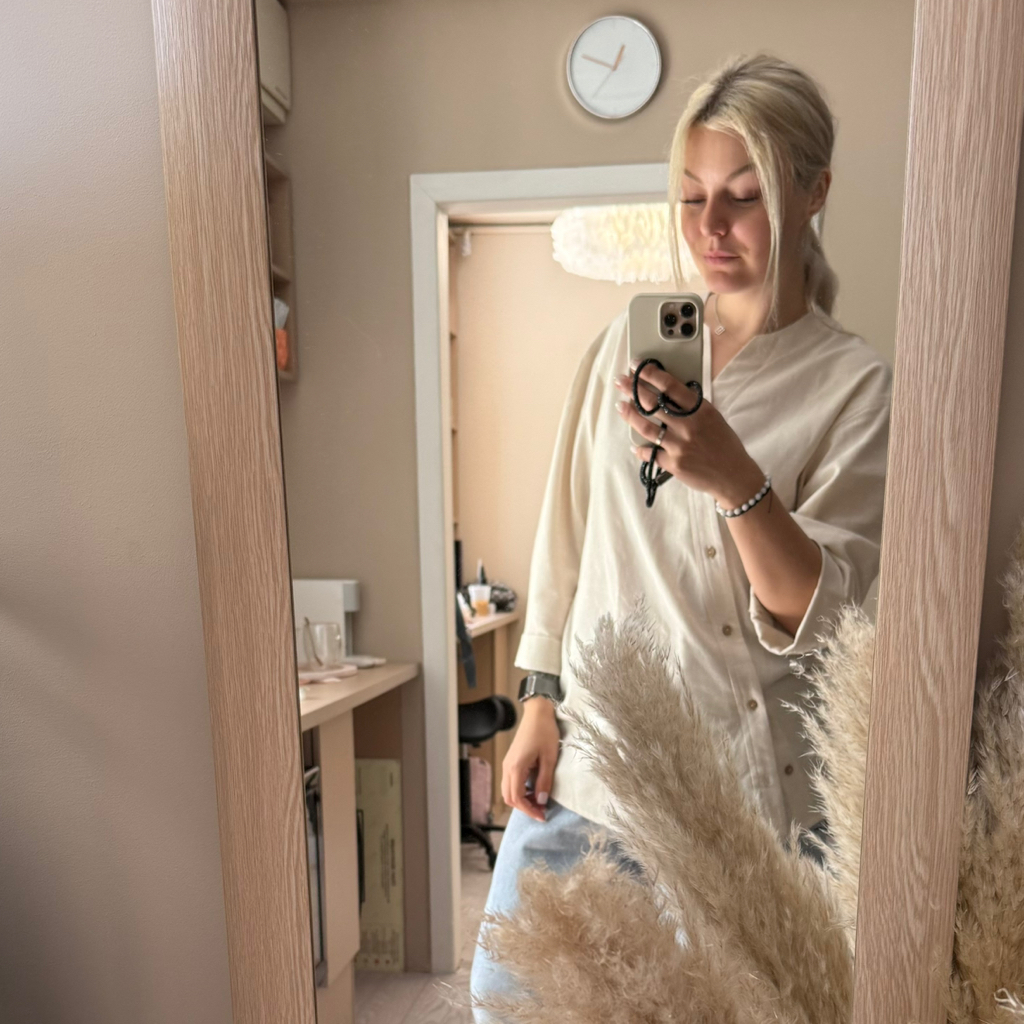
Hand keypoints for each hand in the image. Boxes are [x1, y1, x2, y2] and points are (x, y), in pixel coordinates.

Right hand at [501, 697, 559, 822]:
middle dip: (525, 808)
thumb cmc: (545, 732)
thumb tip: (542, 801)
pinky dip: (520, 790)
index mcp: (516, 767)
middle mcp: (508, 767)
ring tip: (539, 801)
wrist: (537, 712)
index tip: (543, 816)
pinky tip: (534, 789)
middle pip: (509, 797)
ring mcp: (508, 763)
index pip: (517, 798)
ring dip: (522, 800)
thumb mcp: (549, 758)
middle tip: (542, 811)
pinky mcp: (511, 760)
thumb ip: (544, 781)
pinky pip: (511, 782)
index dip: (529, 810)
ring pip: (508, 790)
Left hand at [614, 362, 764, 507]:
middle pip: (654, 403)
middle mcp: (688, 426)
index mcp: (700, 410)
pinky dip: (641, 449)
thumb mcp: (713, 417)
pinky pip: (650, 453)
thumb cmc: (724, 444)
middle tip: (620, 381)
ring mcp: (679, 445)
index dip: (650, 374)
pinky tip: (634, 444)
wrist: (733, 475)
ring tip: (620, 406)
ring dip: (630, 415)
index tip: (637, 365)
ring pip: (646, 427)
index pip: (670, 386)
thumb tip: (668, 392)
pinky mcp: (673, 464)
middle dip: (633, 390)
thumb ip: (692, 407)